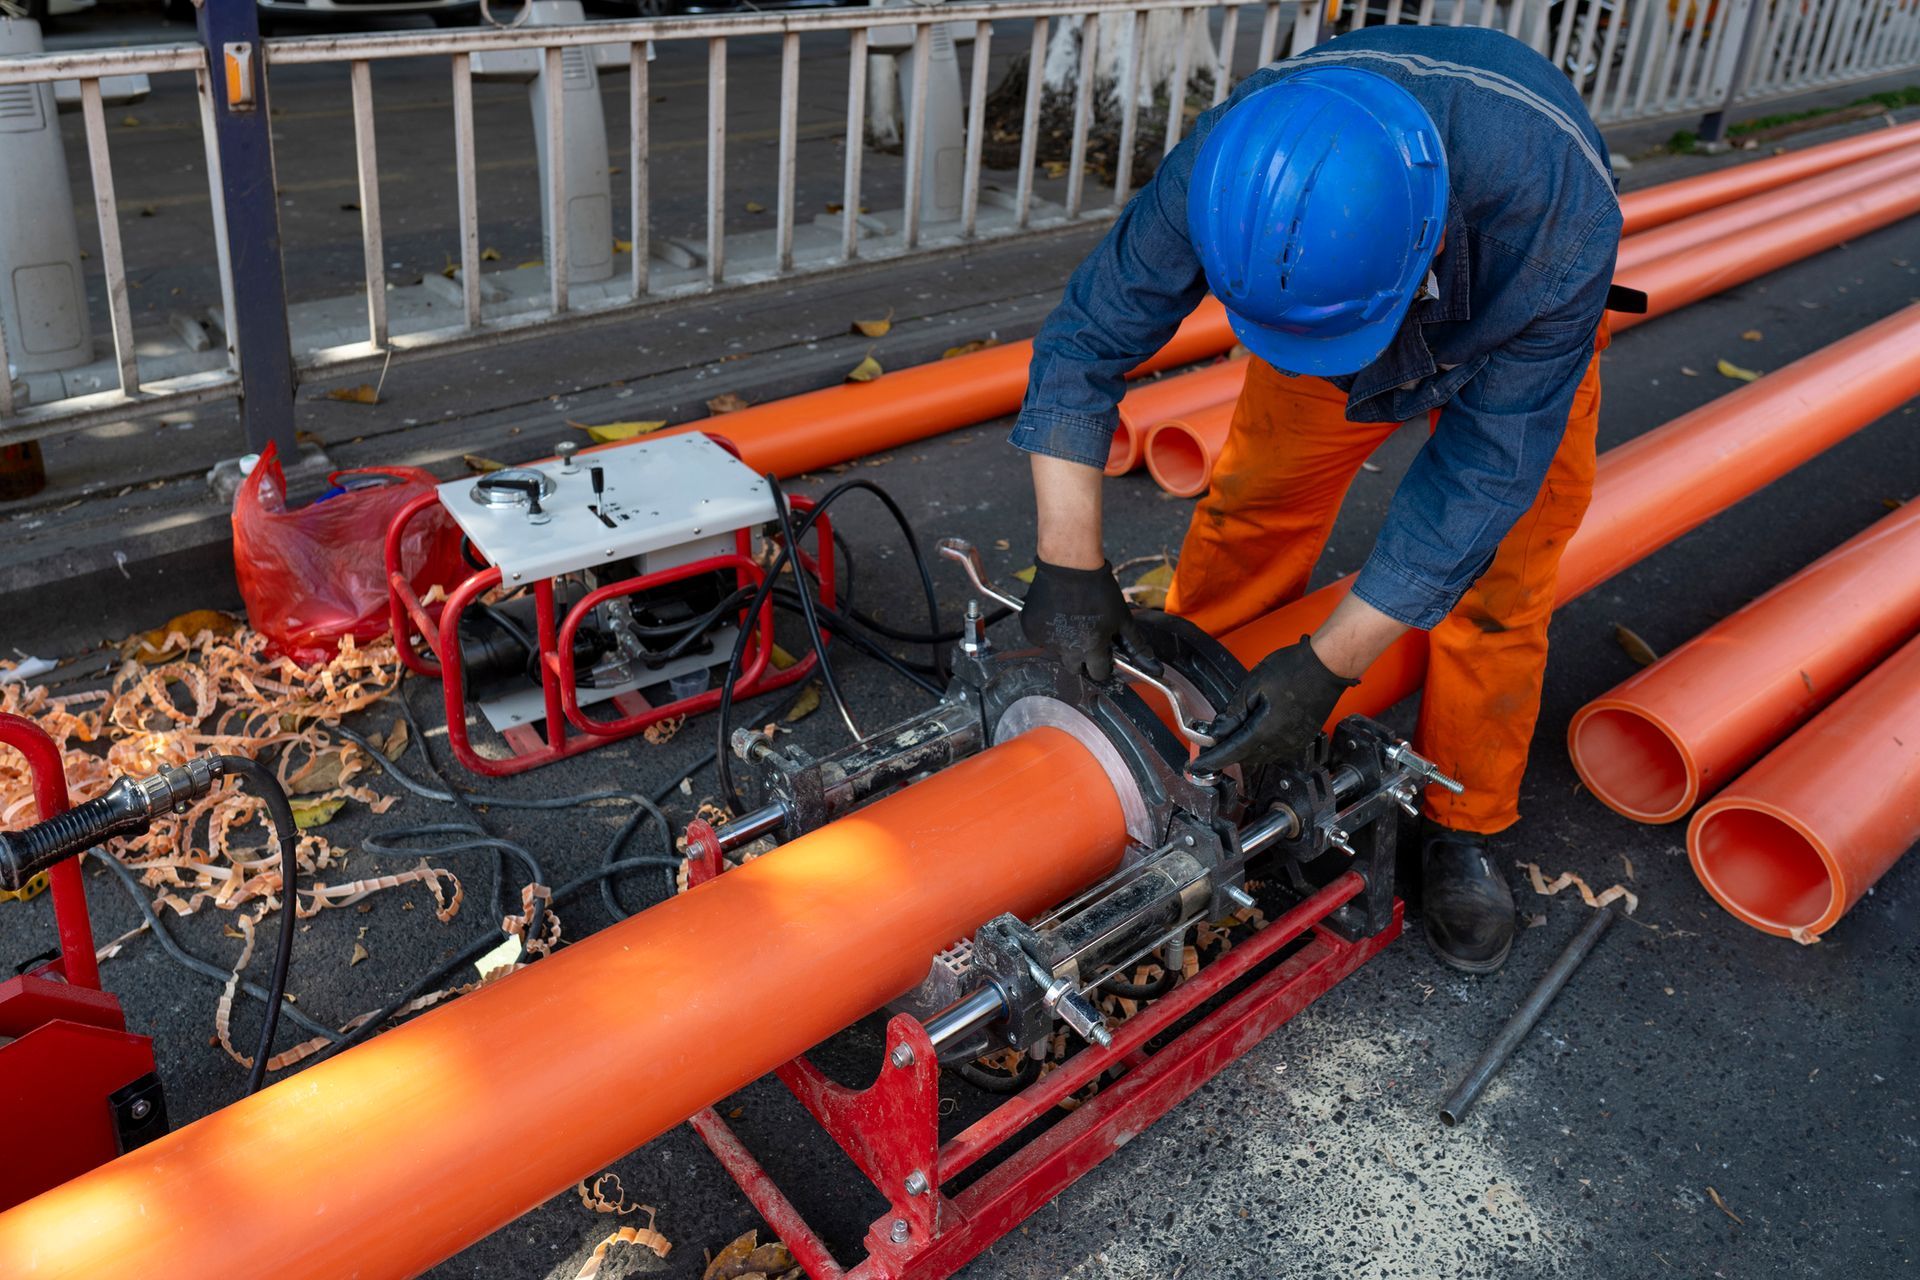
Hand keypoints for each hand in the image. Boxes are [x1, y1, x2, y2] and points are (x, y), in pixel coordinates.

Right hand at [1020, 559, 1162, 682]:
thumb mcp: (1122, 617)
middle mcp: (1068, 649)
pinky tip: (1056, 612)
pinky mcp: (1031, 630)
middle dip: (1083, 658)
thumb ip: (1136, 645)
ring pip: (1057, 652)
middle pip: (1075, 668)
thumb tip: (1155, 668)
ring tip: (1072, 617)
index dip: (1104, 663)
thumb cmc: (1099, 589)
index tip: (1104, 653)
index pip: (1099, 673)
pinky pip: (1041, 639)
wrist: (1069, 565)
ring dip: (1065, 642)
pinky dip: (1048, 631)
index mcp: (1092, 648)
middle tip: (1087, 635)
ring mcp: (1047, 640)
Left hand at [1189, 637, 1356, 772]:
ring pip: (1260, 756)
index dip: (1212, 760)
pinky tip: (1254, 732)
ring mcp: (1294, 742)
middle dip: (1226, 753)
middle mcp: (1281, 742)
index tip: (1198, 766)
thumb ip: (1233, 713)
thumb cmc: (1294, 669)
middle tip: (1210, 747)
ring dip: (1244, 749)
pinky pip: (1275, 750)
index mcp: (1265, 730)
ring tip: (1231, 735)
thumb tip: (1218, 731)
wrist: (1326, 665)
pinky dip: (1260, 745)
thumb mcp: (1252, 685)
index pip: (1231, 752)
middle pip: (1245, 757)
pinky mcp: (1302, 738)